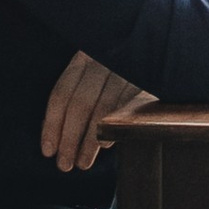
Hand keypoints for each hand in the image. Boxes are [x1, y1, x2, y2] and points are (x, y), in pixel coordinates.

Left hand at [40, 49, 155, 173]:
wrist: (160, 44)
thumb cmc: (119, 66)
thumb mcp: (94, 72)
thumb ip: (75, 95)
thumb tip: (52, 131)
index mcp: (84, 56)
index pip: (61, 93)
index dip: (52, 125)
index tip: (48, 150)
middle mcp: (102, 59)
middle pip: (79, 104)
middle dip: (69, 138)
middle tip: (65, 164)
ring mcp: (125, 68)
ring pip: (102, 110)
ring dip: (90, 141)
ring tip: (83, 162)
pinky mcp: (146, 78)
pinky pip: (126, 108)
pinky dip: (113, 128)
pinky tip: (105, 144)